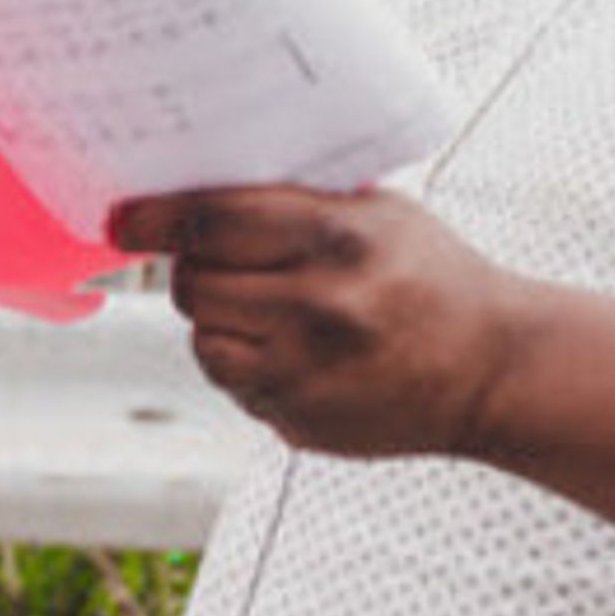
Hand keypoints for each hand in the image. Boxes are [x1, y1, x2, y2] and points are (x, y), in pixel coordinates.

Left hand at [110, 184, 513, 458]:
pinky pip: (231, 381)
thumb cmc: (431, 275)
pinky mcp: (296, 420)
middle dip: (193, 268)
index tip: (124, 220)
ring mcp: (304, 371)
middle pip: (195, 282)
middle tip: (215, 261)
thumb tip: (204, 196)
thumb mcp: (380, 213)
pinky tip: (290, 348)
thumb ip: (301, 203)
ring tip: (268, 306)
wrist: (490, 365)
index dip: (158, 219)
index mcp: (338, 237)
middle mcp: (317, 305)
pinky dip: (243, 360)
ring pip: (202, 336)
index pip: (214, 221)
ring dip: (217, 317)